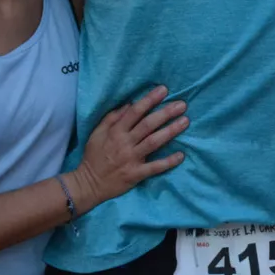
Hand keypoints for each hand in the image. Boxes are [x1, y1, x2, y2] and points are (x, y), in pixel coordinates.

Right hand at [67, 86, 186, 210]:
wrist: (88, 184)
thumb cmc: (94, 156)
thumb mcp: (97, 133)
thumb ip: (112, 118)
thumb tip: (129, 104)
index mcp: (115, 132)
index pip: (135, 112)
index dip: (149, 100)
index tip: (164, 90)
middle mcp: (125, 143)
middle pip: (148, 125)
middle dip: (165, 113)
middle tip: (182, 105)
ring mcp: (131, 159)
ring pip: (153, 142)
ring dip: (170, 131)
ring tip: (185, 121)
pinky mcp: (136, 174)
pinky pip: (154, 167)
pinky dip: (168, 162)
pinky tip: (181, 155)